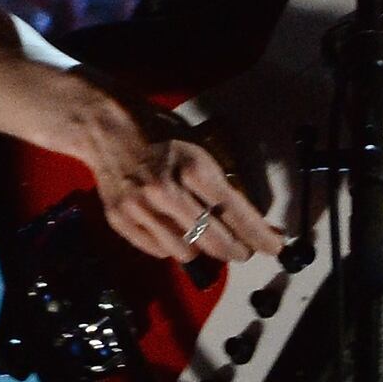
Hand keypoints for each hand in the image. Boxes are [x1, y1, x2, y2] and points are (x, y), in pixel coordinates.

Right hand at [63, 87, 280, 267]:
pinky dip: (171, 247)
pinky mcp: (119, 220)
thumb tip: (250, 219)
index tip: (275, 247)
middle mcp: (165, 190)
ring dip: (202, 249)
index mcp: (193, 167)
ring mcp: (139, 208)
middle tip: (244, 251)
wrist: (108, 129)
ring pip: (185, 252)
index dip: (258, 234)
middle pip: (212, 238)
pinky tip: (174, 230)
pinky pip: (157, 251)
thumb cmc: (162, 135)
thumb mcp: (201, 148)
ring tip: (205, 237)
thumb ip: (222, 183)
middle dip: (235, 249)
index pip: (234, 210)